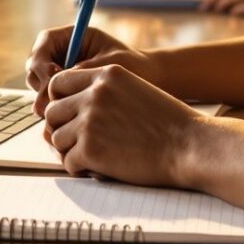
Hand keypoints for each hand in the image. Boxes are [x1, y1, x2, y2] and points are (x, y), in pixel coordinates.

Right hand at [25, 23, 143, 112]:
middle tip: (52, 101)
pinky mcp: (65, 94)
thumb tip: (53, 84)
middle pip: (36, 65)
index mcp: (73, 37)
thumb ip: (81, 72)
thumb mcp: (109, 65)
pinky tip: (67, 119)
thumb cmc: (135, 67)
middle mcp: (63, 54)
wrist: (151, 83)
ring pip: (38, 85)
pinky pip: (49, 100)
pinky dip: (53, 109)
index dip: (42, 59)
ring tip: (62, 111)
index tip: (54, 74)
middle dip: (41, 83)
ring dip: (44, 98)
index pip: (45, 43)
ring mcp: (62, 74)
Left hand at [40, 58, 205, 182]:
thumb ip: (101, 95)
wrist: (191, 146)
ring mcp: (89, 121)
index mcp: (106, 75)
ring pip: (56, 138)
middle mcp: (94, 94)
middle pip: (52, 112)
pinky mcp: (90, 149)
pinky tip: (99, 169)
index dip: (59, 101)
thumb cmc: (168, 124)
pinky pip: (68, 162)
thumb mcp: (134, 91)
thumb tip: (61, 111)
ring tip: (93, 157)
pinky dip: (80, 169)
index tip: (69, 117)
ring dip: (71, 150)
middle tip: (79, 143)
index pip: (58, 82)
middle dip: (62, 128)